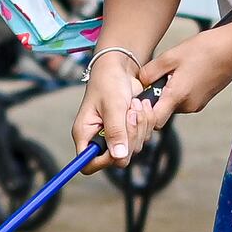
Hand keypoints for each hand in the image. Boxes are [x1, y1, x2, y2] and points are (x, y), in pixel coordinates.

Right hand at [71, 51, 151, 166]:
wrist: (121, 68)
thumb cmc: (109, 82)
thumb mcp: (113, 105)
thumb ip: (115, 131)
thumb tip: (118, 156)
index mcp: (85, 134)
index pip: (87, 164)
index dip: (103, 161)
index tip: (118, 145)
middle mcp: (98, 138)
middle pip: (118, 158)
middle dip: (130, 136)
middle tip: (131, 113)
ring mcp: (115, 136)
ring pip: (134, 147)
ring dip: (140, 126)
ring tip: (135, 104)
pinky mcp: (130, 130)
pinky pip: (143, 137)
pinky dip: (147, 122)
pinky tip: (141, 105)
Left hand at [137, 27, 231, 121]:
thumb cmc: (204, 49)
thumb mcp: (171, 56)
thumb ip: (150, 72)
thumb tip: (139, 83)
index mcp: (178, 97)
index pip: (155, 121)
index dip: (144, 114)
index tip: (140, 99)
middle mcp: (188, 106)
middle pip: (162, 111)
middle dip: (156, 97)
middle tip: (157, 77)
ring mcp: (197, 105)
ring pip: (173, 104)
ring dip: (168, 92)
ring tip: (173, 71)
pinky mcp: (203, 100)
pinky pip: (184, 100)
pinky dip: (179, 90)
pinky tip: (185, 72)